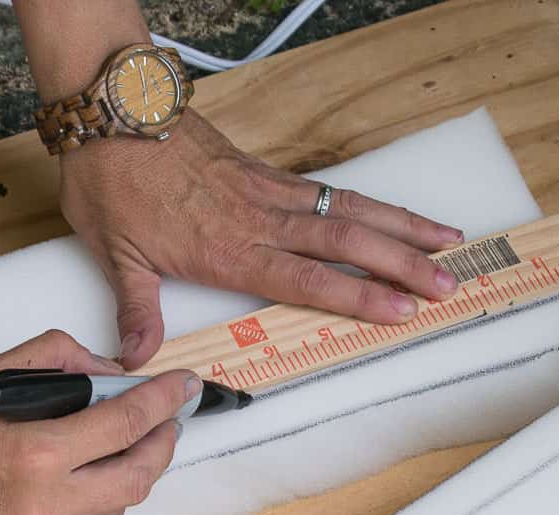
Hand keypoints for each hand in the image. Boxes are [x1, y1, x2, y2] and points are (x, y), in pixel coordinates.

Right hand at [0, 330, 195, 514]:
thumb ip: (57, 361)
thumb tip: (104, 372)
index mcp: (34, 455)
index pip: (126, 425)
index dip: (163, 402)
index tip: (181, 387)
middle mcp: (40, 505)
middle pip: (135, 478)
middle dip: (161, 444)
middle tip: (167, 418)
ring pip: (113, 509)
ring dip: (132, 473)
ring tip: (133, 442)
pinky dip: (98, 497)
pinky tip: (92, 471)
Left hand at [60, 109, 466, 367]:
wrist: (112, 111)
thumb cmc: (112, 180)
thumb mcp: (115, 254)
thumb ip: (136, 309)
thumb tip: (137, 358)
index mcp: (228, 247)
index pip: (305, 278)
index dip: (357, 295)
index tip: (400, 309)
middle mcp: (258, 218)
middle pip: (345, 243)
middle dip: (401, 265)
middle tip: (446, 284)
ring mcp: (266, 190)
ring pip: (348, 210)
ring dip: (400, 228)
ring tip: (446, 242)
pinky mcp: (263, 170)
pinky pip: (327, 190)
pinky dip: (365, 203)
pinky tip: (388, 214)